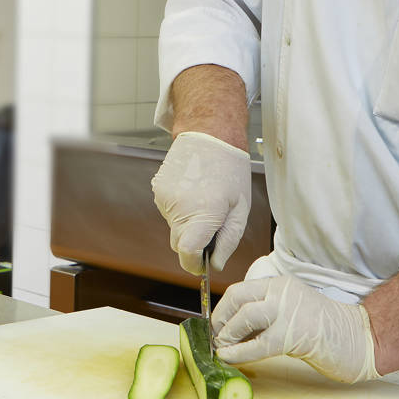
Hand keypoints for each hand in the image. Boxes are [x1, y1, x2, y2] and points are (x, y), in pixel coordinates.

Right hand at [151, 131, 250, 274]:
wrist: (208, 133)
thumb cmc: (230, 168)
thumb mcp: (240, 207)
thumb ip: (228, 240)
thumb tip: (215, 264)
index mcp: (204, 212)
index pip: (187, 254)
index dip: (194, 265)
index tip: (202, 264)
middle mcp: (180, 207)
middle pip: (179, 244)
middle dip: (194, 242)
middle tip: (213, 222)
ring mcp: (165, 198)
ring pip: (174, 227)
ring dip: (188, 222)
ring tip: (203, 197)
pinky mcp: (157, 190)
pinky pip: (169, 211)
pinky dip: (180, 208)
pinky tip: (192, 189)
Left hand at [211, 275, 379, 383]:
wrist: (359, 338)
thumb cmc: (324, 328)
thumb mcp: (291, 311)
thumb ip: (265, 313)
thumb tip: (232, 330)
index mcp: (280, 284)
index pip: (240, 290)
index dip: (222, 309)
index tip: (216, 325)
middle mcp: (282, 292)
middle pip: (237, 299)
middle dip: (220, 320)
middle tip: (215, 338)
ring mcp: (288, 312)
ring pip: (244, 317)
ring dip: (227, 335)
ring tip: (222, 349)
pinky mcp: (292, 335)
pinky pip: (256, 344)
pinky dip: (237, 352)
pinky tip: (229, 358)